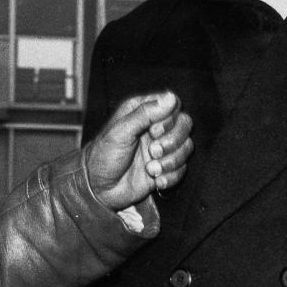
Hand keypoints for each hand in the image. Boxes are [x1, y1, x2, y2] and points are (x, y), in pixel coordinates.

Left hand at [85, 91, 193, 210]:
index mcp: (143, 111)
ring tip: (150, 169)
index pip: (173, 104)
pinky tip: (156, 180)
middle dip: (172, 141)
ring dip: (171, 161)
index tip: (154, 130)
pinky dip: (170, 176)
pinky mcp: (165, 167)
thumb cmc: (104, 155)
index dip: (169, 118)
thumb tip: (170, 97)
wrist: (99, 188)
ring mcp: (162, 148)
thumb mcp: (121, 131)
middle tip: (153, 151)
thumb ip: (145, 114)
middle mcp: (155, 127)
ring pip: (187, 147)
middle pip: (185, 124)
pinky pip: (182, 169)